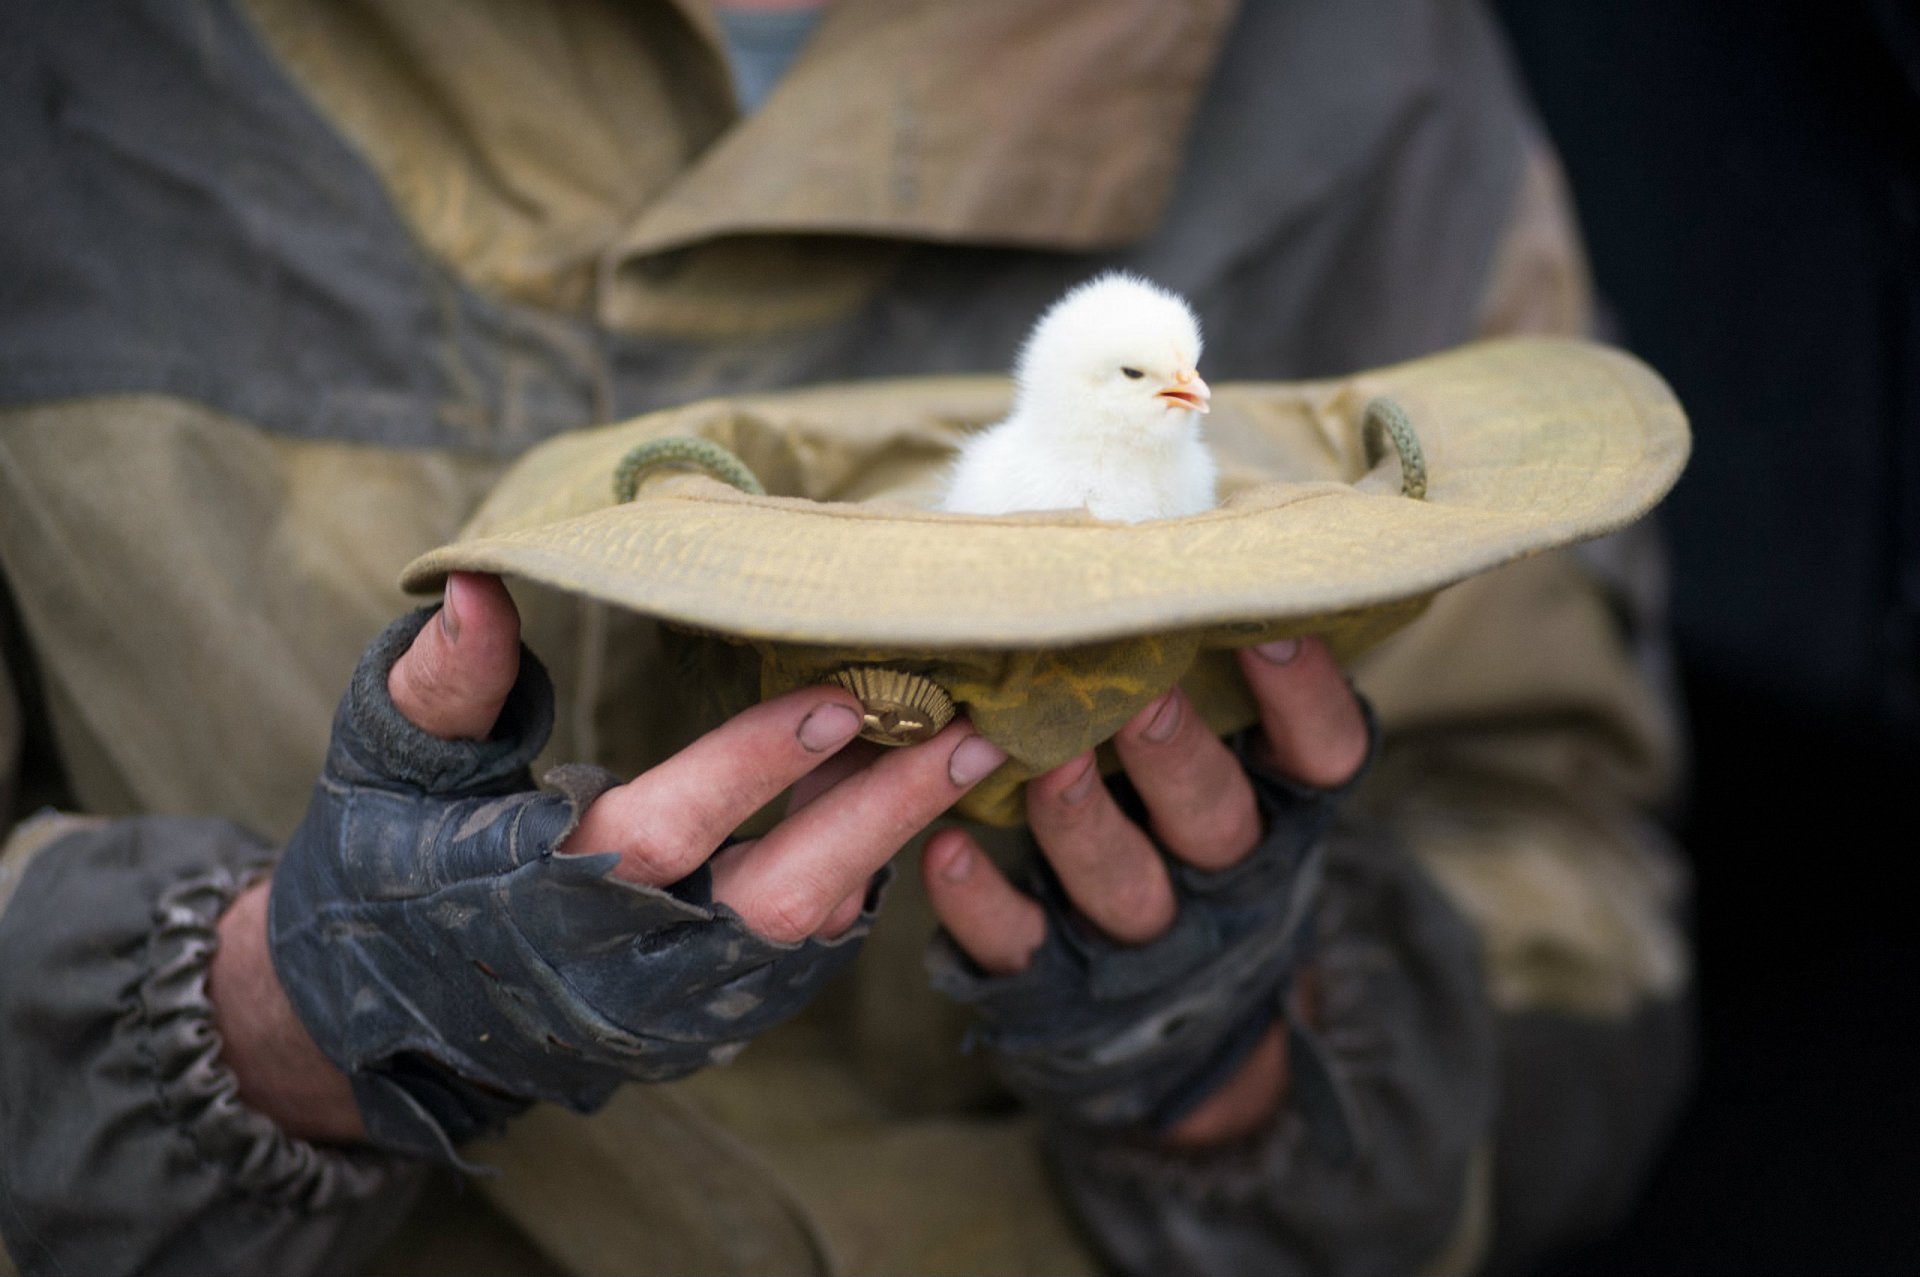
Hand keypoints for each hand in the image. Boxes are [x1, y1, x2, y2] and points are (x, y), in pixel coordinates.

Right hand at [220, 572, 1004, 1156]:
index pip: (669, 828)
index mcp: (546, 896)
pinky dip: (856, 878)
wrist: (378, 1021)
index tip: (842, 694)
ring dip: (887, 842)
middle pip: (782, 897)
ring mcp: (675, 1008)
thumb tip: (479, 586)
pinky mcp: (702, 1025)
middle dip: (882, 814)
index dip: (755, 763)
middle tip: (971, 734)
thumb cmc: (382, 874)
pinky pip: (802, 955)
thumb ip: (440, 689)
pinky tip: (897, 800)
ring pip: (810, 933)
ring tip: (960, 753)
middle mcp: (629, 966)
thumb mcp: (386, 774)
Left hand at [922, 636, 1368, 1144]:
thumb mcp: (1233, 767)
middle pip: (1214, 818)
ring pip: (1124, 886)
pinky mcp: (1057, 982)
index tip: (1268, 626)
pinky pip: (1022, 944)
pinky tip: (943, 848)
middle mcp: (1224, 875)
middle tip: (1138, 696)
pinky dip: (981, 903)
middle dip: (1175, 757)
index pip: (1321, 753)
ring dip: (1083, 823)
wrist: (1175, 1035)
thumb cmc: (1188, 835)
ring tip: (1043, 762)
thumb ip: (1209, 683)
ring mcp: (1144, 937)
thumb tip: (1169, 546)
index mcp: (1281, 811)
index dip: (1303, 695)